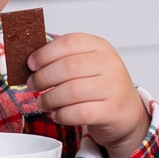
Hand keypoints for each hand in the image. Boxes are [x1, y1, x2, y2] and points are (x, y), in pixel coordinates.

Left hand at [23, 33, 151, 157]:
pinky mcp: (111, 111)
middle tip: (32, 85)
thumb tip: (31, 64)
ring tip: (42, 102)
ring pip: (72, 91)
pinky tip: (57, 114)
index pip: (70, 42)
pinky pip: (79, 113)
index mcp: (100, 47)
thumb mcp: (88, 65)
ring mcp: (113, 88)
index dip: (45, 53)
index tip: (31, 64)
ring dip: (50, 99)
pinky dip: (62, 115)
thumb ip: (65, 60)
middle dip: (43, 78)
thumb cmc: (101, 86)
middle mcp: (109, 64)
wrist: (127, 111)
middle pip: (68, 67)